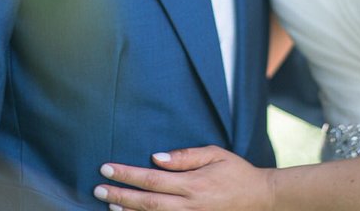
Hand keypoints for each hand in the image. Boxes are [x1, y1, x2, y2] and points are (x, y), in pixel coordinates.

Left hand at [94, 146, 273, 210]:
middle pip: (147, 202)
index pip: (152, 179)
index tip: (107, 169)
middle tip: (97, 189)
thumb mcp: (215, 154)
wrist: (262, 199)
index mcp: (193, 184)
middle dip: (119, 196)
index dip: (127, 175)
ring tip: (109, 205)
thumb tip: (156, 157)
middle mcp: (190, 206)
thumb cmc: (237, 173)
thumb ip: (186, 156)